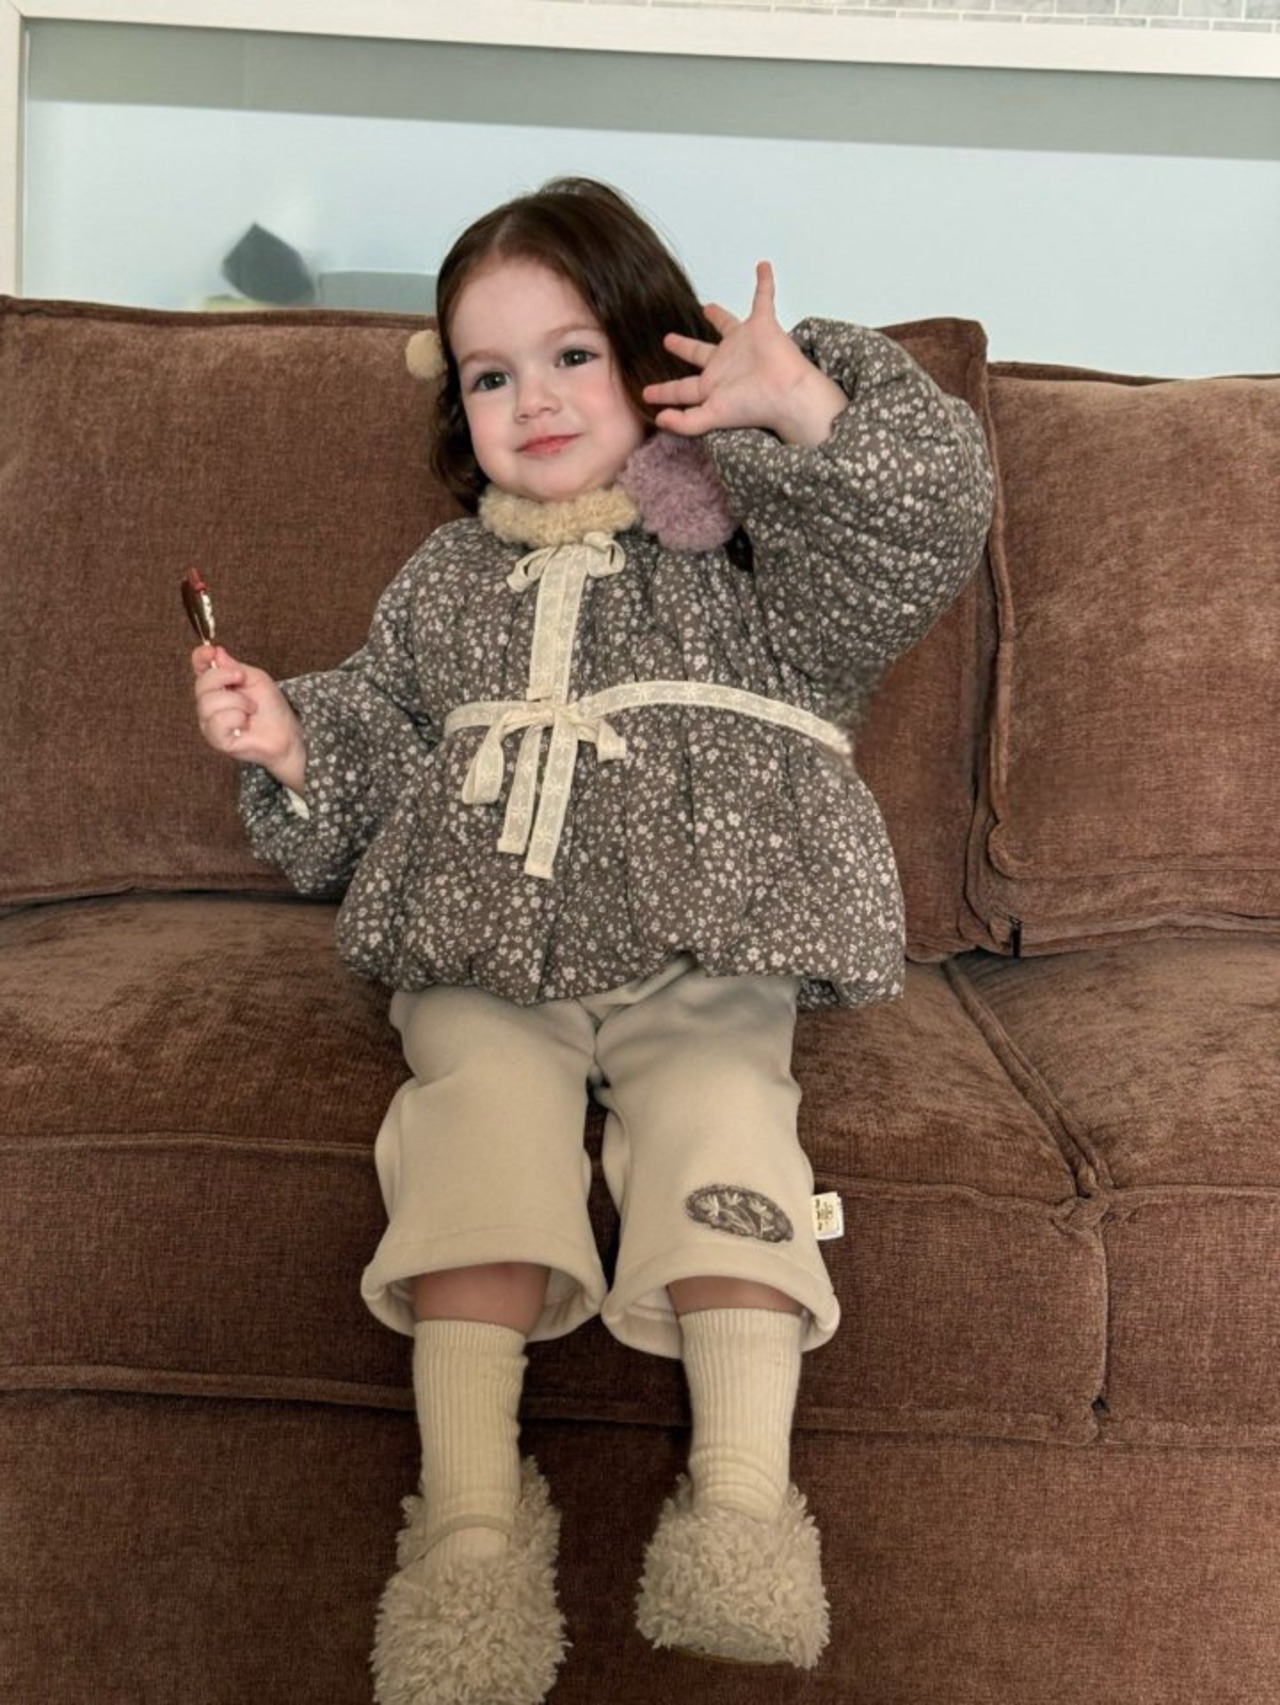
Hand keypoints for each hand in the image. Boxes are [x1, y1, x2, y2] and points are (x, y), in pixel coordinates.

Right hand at [191, 645, 306, 793]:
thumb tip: (216, 652)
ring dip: (237, 701)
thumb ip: (234, 667)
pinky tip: (245, 722)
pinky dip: (236, 717)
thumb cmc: (271, 707)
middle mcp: (208, 704)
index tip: (212, 651)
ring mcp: (210, 723)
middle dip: (223, 677)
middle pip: (200, 684)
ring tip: (251, 708)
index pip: (199, 667)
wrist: (287, 733)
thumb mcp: (255, 679)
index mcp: (217, 686)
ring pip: (208, 703)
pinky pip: (217, 722)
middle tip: (243, 679)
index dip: (200, 657)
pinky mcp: (217, 740)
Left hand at [642, 261, 845, 446]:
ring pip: (726, 325)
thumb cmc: (753, 406)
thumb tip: (659, 420)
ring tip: (706, 306)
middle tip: (667, 340)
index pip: (681, 389)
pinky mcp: (762, 326)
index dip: (664, 392)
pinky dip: (764, 283)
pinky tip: (763, 267)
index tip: (647, 394)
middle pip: (698, 354)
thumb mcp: (712, 417)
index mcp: (711, 386)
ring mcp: (743, 344)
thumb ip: (685, 422)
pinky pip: (763, 298)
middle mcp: (725, 364)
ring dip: (718, 315)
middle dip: (683, 347)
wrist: (786, 393)